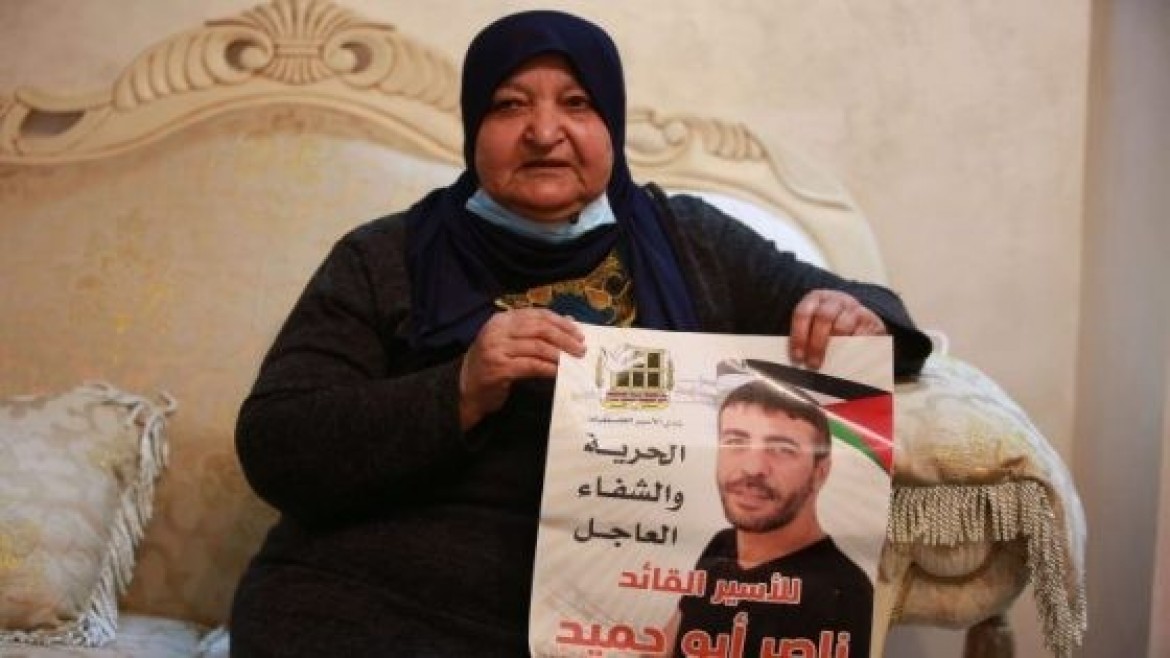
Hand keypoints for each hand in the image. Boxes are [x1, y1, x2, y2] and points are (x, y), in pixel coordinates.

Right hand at [459, 308, 585, 428]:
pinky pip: (531, 365)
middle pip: (539, 329)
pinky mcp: (498, 368)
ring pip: (537, 347)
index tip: (578, 333)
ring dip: (560, 354)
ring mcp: (496, 349)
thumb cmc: (494, 364)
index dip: (560, 323)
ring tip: (574, 362)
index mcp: (501, 320)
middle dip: (564, 338)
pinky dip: (548, 368)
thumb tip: (569, 321)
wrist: (468, 389)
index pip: (537, 314)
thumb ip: (536, 331)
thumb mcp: (513, 343)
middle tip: (581, 349)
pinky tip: (559, 373)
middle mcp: (497, 330)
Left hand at [789, 290, 886, 369]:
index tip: (797, 357)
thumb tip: (799, 359)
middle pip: (823, 317)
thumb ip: (807, 336)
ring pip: (842, 326)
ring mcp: (854, 308)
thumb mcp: (815, 324)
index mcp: (816, 298)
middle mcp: (835, 299)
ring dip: (833, 348)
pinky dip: (852, 349)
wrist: (858, 316)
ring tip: (830, 363)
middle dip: (816, 344)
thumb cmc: (830, 324)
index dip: (798, 336)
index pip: (803, 313)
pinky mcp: (870, 319)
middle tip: (813, 364)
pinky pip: (860, 335)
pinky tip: (847, 359)